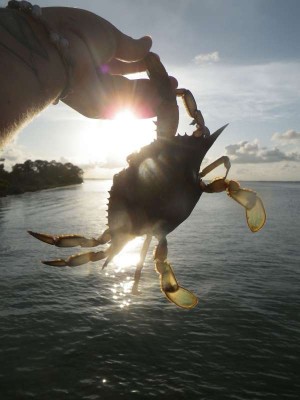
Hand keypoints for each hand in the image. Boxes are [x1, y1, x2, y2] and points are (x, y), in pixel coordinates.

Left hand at [43, 7, 176, 118]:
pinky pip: (127, 108)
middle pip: (128, 81)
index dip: (141, 61)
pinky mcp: (101, 109)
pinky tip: (164, 102)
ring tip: (173, 89)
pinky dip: (147, 106)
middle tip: (172, 81)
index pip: (123, 60)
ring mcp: (98, 93)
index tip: (157, 59)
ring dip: (153, 94)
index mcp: (97, 53)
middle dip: (151, 81)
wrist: (54, 51)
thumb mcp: (109, 35)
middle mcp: (98, 75)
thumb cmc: (77, 33)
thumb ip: (130, 46)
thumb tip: (149, 43)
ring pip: (131, 96)